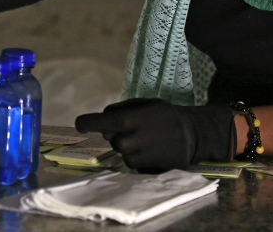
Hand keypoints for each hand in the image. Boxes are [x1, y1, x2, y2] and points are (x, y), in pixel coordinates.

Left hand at [75, 98, 234, 170]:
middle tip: (130, 130)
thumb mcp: (146, 104)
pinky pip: (134, 165)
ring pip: (123, 155)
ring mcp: (145, 156)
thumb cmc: (165, 115)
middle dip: (117, 136)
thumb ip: (123, 109)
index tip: (79, 124)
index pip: (107, 121)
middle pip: (114, 141)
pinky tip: (151, 150)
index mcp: (136, 119)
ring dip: (129, 148)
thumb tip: (103, 118)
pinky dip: (138, 158)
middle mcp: (138, 139)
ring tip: (145, 140)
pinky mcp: (152, 168)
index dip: (90, 123)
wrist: (193, 135)